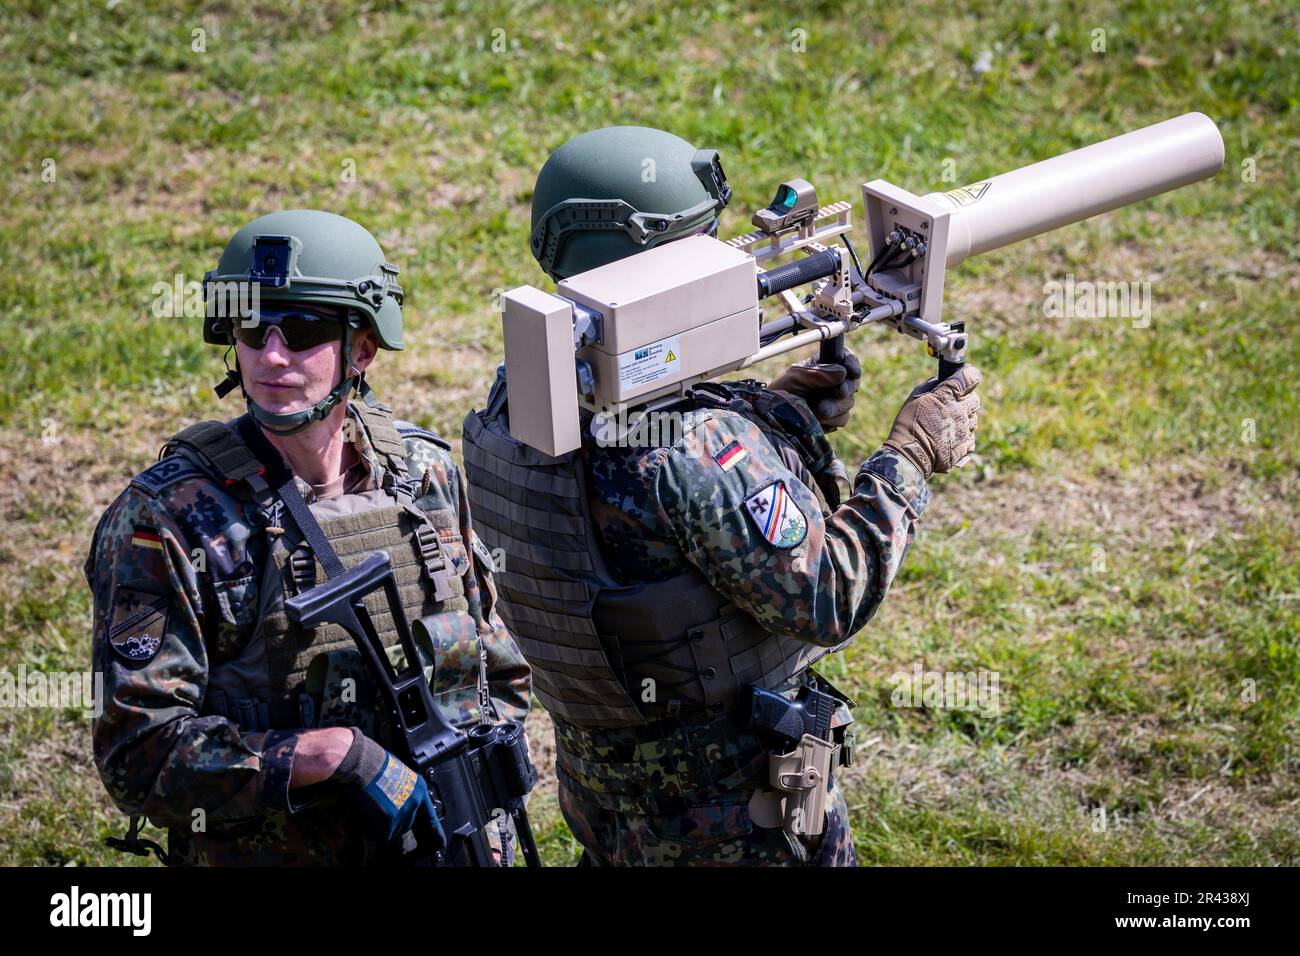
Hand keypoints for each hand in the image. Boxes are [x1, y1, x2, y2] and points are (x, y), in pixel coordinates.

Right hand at [331, 729, 443, 845]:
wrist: (361, 760)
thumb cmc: (373, 762)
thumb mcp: (396, 774)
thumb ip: (400, 790)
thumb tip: (393, 802)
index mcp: (418, 788)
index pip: (429, 815)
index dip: (435, 830)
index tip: (441, 842)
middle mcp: (415, 800)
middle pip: (407, 825)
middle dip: (391, 824)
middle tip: (376, 816)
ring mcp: (404, 809)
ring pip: (392, 831)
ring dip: (379, 828)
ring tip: (367, 814)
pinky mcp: (389, 817)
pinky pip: (380, 834)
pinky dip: (369, 830)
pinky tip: (362, 818)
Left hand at [769, 348, 861, 430]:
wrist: (772, 417)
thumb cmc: (779, 392)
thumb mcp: (795, 377)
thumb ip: (818, 373)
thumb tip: (842, 372)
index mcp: (823, 365)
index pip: (845, 358)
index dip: (852, 363)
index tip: (851, 371)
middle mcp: (832, 382)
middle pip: (852, 382)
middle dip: (847, 388)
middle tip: (838, 392)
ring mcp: (834, 400)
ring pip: (849, 402)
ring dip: (836, 406)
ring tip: (818, 409)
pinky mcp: (833, 418)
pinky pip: (842, 418)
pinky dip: (832, 419)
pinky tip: (817, 417)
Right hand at [882, 365, 981, 477]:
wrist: (908, 455)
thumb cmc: (908, 424)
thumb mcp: (915, 398)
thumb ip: (932, 386)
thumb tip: (943, 379)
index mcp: (947, 397)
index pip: (970, 377)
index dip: (969, 375)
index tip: (966, 377)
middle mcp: (959, 412)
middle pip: (975, 400)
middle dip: (966, 400)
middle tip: (952, 405)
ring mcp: (963, 431)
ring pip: (973, 420)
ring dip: (964, 419)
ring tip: (947, 425)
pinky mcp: (963, 448)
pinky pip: (971, 438)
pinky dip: (963, 437)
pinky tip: (949, 438)